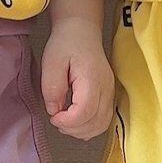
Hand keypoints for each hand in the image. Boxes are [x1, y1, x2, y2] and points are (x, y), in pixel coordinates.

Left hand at [42, 19, 114, 139]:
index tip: (53, 117)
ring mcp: (110, 93)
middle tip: (56, 120)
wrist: (82, 31)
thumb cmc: (66, 44)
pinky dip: (89, 128)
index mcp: (92, 78)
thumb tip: (54, 110)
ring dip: (81, 131)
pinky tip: (75, 122)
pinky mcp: (109, 96)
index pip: (85, 111)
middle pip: (95, 122)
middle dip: (73, 129)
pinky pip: (103, 121)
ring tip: (65, 122)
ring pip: (101, 125)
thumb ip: (51, 88)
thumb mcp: (51, 62)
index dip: (68, 121)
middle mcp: (106, 88)